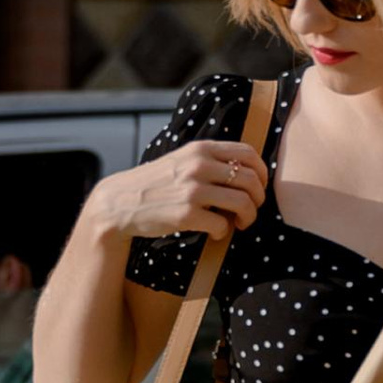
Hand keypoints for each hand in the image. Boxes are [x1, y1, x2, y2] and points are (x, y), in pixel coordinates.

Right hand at [98, 136, 267, 244]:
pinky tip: (215, 233)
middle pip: (251, 180)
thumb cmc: (156, 184)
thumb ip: (209, 160)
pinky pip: (222, 225)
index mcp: (201, 149)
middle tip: (251, 210)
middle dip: (258, 199)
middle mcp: (199, 166)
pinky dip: (224, 233)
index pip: (248, 153)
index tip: (258, 187)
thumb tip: (246, 172)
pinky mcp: (186, 214)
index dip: (262, 172)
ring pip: (243, 203)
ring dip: (248, 217)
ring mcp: (193, 190)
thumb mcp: (181, 160)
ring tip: (239, 224)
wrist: (121, 203)